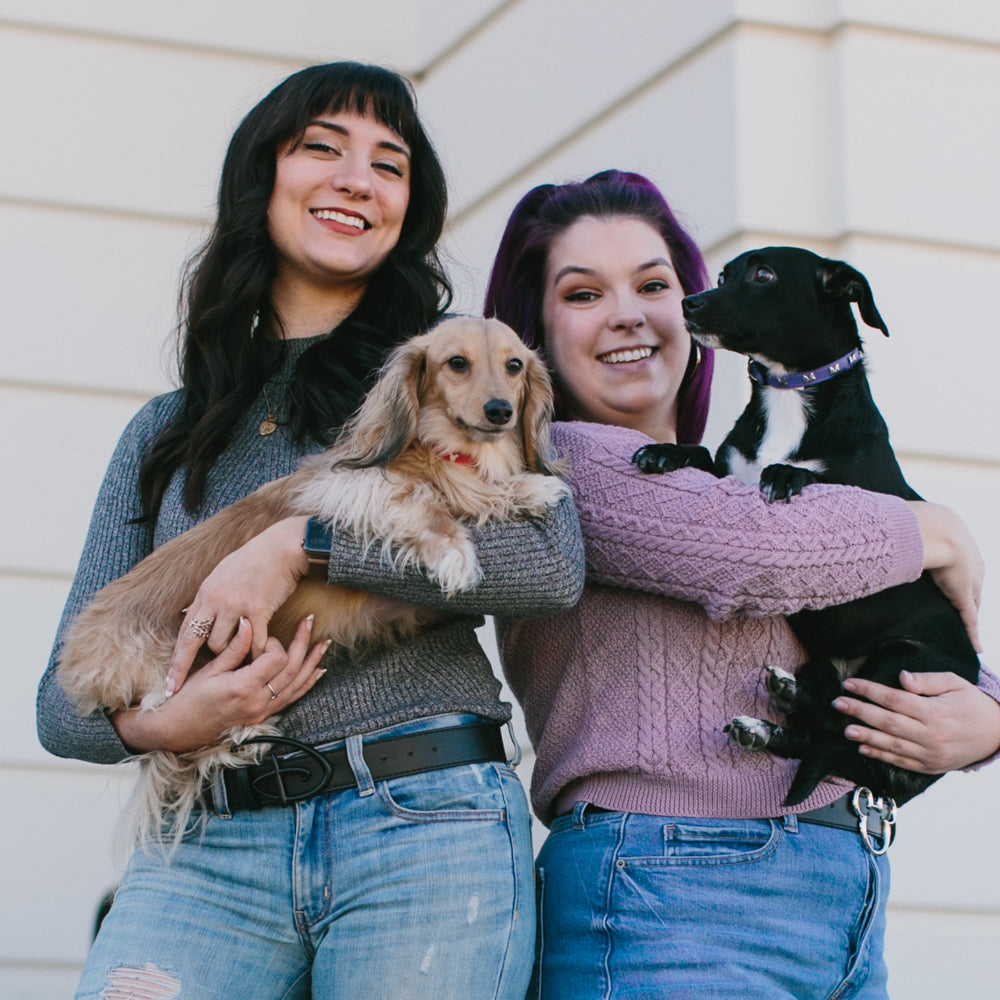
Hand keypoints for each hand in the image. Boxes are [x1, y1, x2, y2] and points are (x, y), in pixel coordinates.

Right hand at [112, 615, 328, 752]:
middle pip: (291, 670)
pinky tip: (317, 672)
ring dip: (312, 663)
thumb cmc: (189, 699)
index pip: (276, 660)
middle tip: (309, 622)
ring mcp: (262, 711)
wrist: (179, 730)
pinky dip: (306, 684)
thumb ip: (234, 648)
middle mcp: (258, 702)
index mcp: (243, 687)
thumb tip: (249, 623)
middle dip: (303, 644)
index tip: (262, 636)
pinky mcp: (263, 715)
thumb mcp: (209, 670)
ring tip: (324, 644)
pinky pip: (292, 699)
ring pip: (297, 685)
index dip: (274, 643)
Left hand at [166, 516, 309, 696]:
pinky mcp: (258, 609)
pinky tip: (260, 660)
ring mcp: (236, 605)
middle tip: (179, 690)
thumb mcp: (223, 573)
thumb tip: (196, 612)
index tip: (168, 683)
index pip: (184, 633)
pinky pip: (253, 643)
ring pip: (225, 646)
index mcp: (205, 593)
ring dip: (232, 657)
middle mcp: (215, 600)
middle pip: (199, 643)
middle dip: (187, 669)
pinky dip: (256, 654)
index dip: (176, 660)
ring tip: (238, 664)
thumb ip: (210, 597)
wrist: (282, 547)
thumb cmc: (256, 559)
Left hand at [832, 670, 999, 772]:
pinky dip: (881, 757)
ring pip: (892, 746)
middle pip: (888, 722)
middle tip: (838, 704)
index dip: (869, 691)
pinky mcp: (931, 767)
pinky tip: (864, 749)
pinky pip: (901, 763)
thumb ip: (927, 680)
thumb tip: (901, 678)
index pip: (894, 699)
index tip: (849, 684)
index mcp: (935, 712)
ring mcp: (930, 754)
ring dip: (866, 738)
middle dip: (860, 712)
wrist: (998, 733)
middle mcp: (931, 735)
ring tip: (846, 729)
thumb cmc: (973, 703)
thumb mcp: (955, 683)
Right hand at [907, 501, 983, 650]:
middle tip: (957, 606)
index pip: (961, 566)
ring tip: (964, 627)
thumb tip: (871, 530)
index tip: (949, 582)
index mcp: (959, 544)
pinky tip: (976, 646)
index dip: (956, 577)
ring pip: (972, 603)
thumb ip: (894, 532)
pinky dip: (973, 634)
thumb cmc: (918, 521)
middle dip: (967, 596)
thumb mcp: (909, 525)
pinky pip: (970, 620)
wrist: (934, 529)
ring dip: (969, 614)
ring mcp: (969, 581)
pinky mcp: (964, 597)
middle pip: (971, 586)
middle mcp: (970, 564)